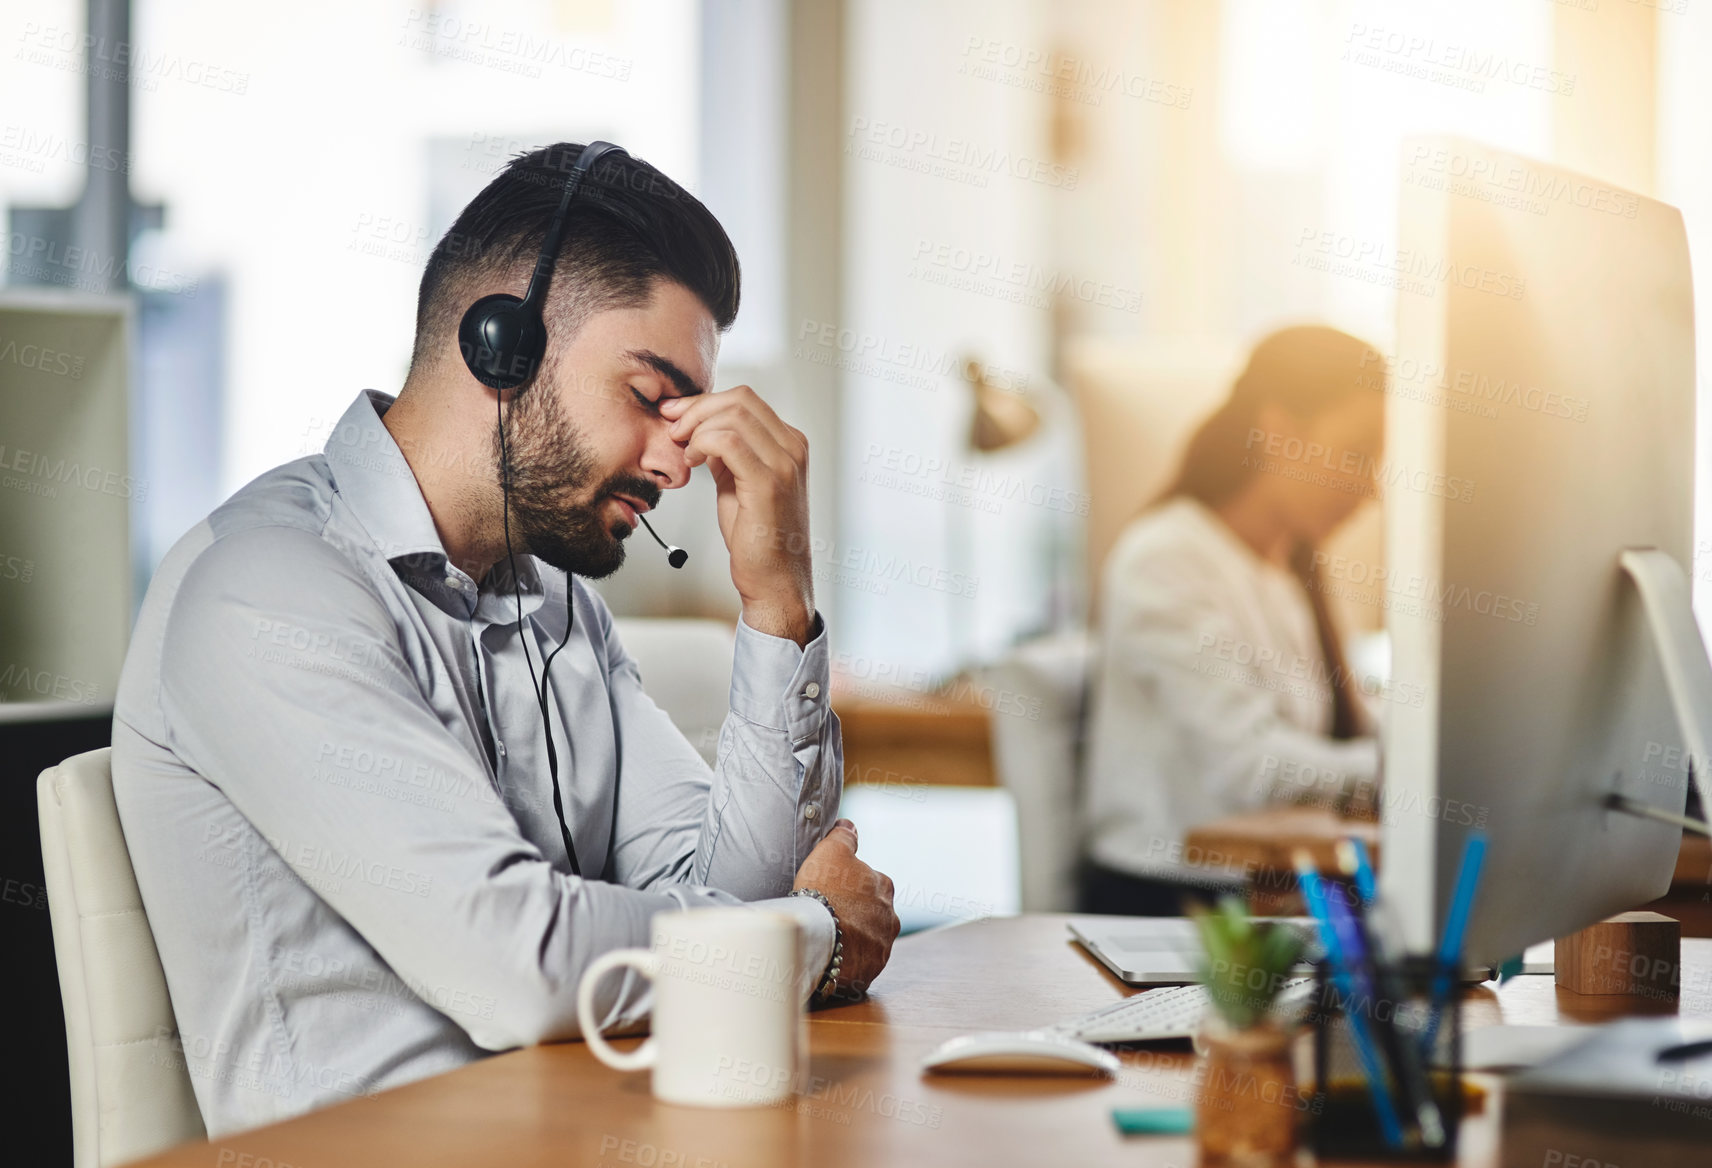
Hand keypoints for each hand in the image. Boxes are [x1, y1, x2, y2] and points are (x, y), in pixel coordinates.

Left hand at [657, 387, 813, 644]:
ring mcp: (784, 464)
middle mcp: (792, 448)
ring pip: (733, 415)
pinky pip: (729, 441)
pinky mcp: (768, 483)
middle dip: (697, 408)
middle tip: (672, 428)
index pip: (745, 400)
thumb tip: (703, 432)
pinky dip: (703, 443)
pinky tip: (693, 461)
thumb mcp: (740, 484)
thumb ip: (728, 455)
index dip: (704, 402)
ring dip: (697, 427)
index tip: (676, 414)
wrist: (776, 581)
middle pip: (739, 399)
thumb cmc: (760, 540)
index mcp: (789, 444)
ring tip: (684, 450)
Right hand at [793, 819, 899, 1000]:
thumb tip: (849, 825)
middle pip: (872, 913)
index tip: (832, 890)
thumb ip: (843, 837)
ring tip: (828, 938)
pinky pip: (859, 963)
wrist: (821, 938)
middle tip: (829, 914)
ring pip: (867, 939)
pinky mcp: (871, 970)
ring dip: (853, 938)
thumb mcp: (831, 851)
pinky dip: (848, 960)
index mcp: (884, 887)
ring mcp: (883, 946)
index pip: (871, 883)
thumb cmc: (825, 891)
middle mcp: (891, 917)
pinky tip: (831, 956)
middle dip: (855, 913)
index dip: (849, 885)